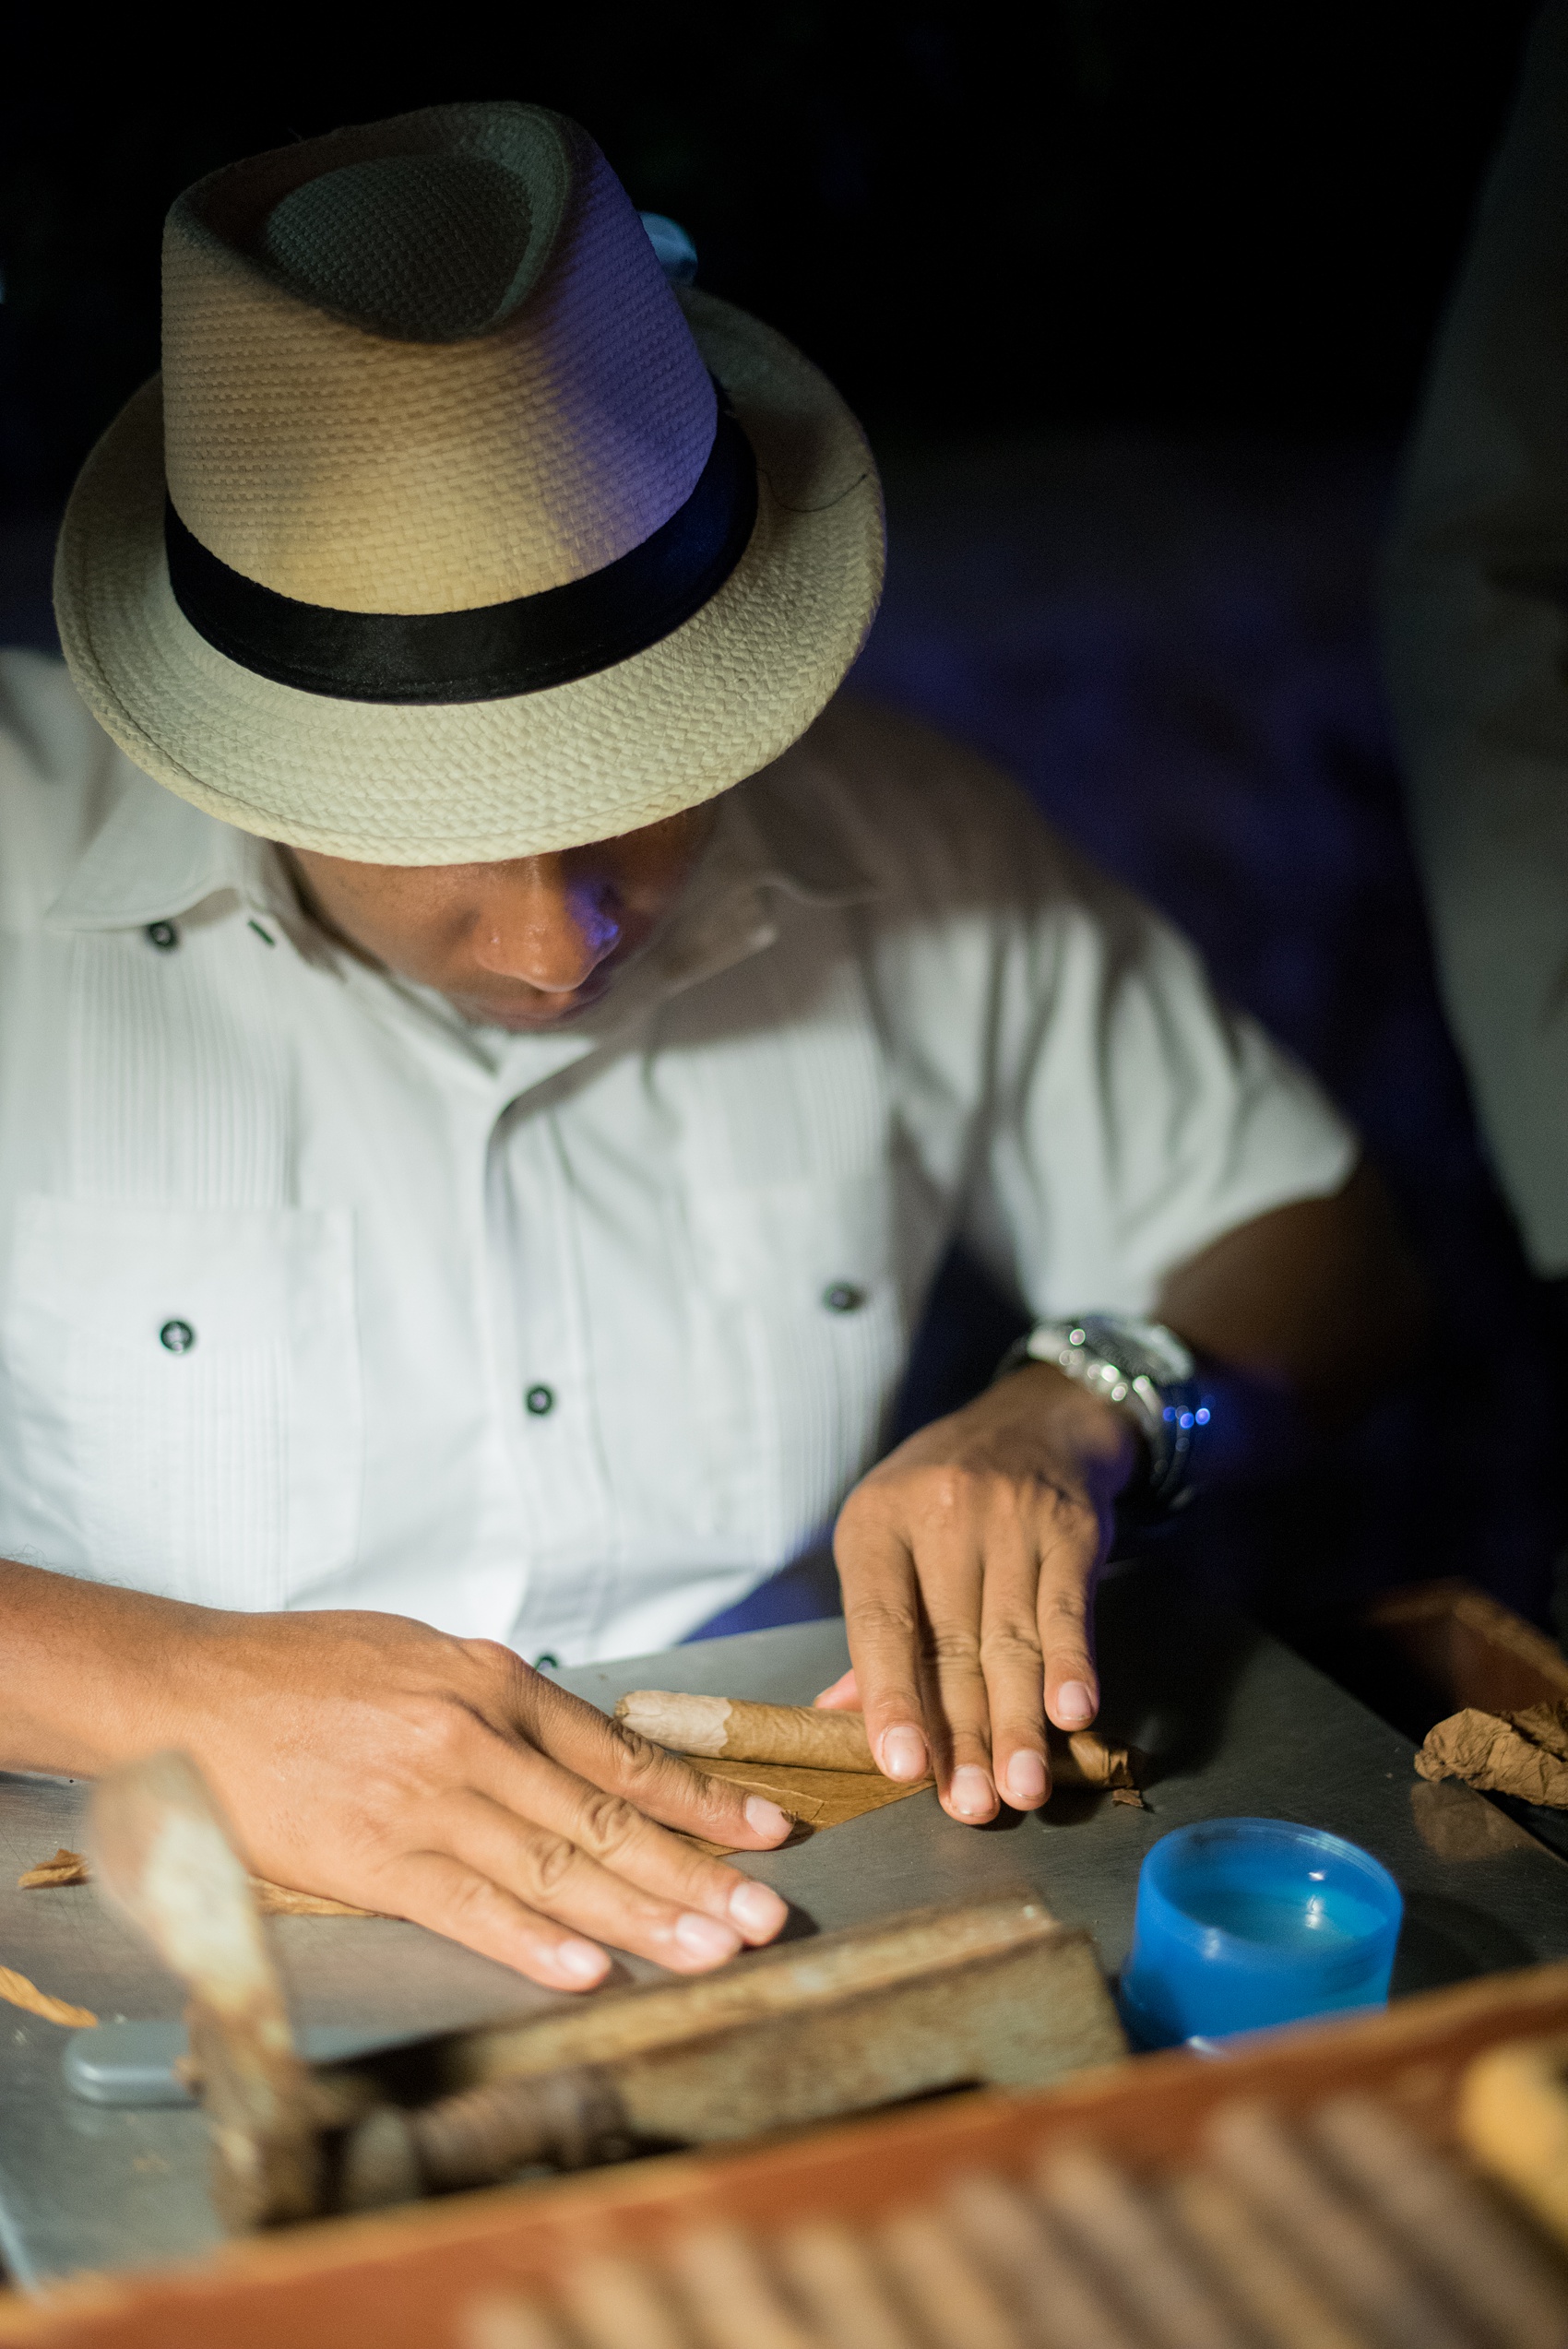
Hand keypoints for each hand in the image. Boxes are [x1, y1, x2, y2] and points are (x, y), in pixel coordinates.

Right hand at [0, 1569, 790, 1990]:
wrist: (187, 1695)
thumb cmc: (303, 1671)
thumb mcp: (421, 1655)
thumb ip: (502, 1704)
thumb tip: (576, 1750)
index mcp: (493, 1680)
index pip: (619, 1755)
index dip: (699, 1799)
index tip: (762, 1832)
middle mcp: (472, 1737)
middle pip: (605, 1820)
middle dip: (697, 1872)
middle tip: (767, 1915)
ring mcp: (424, 1800)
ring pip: (556, 1870)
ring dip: (643, 1917)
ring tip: (714, 1950)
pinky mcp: (371, 1859)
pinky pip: (469, 1907)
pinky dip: (534, 1942)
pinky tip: (591, 1969)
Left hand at [818, 1363, 1135, 1823]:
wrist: (1035, 1419)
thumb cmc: (942, 1498)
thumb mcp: (889, 1539)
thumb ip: (873, 1635)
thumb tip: (838, 1722)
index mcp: (877, 1524)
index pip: (881, 1624)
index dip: (892, 1697)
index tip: (901, 1766)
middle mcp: (940, 1517)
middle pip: (953, 1645)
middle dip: (964, 1735)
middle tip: (970, 1807)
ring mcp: (1010, 1520)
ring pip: (1013, 1638)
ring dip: (1018, 1722)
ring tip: (1020, 1789)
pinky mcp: (1070, 1529)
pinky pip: (1069, 1609)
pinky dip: (1073, 1665)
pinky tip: (1074, 1716)